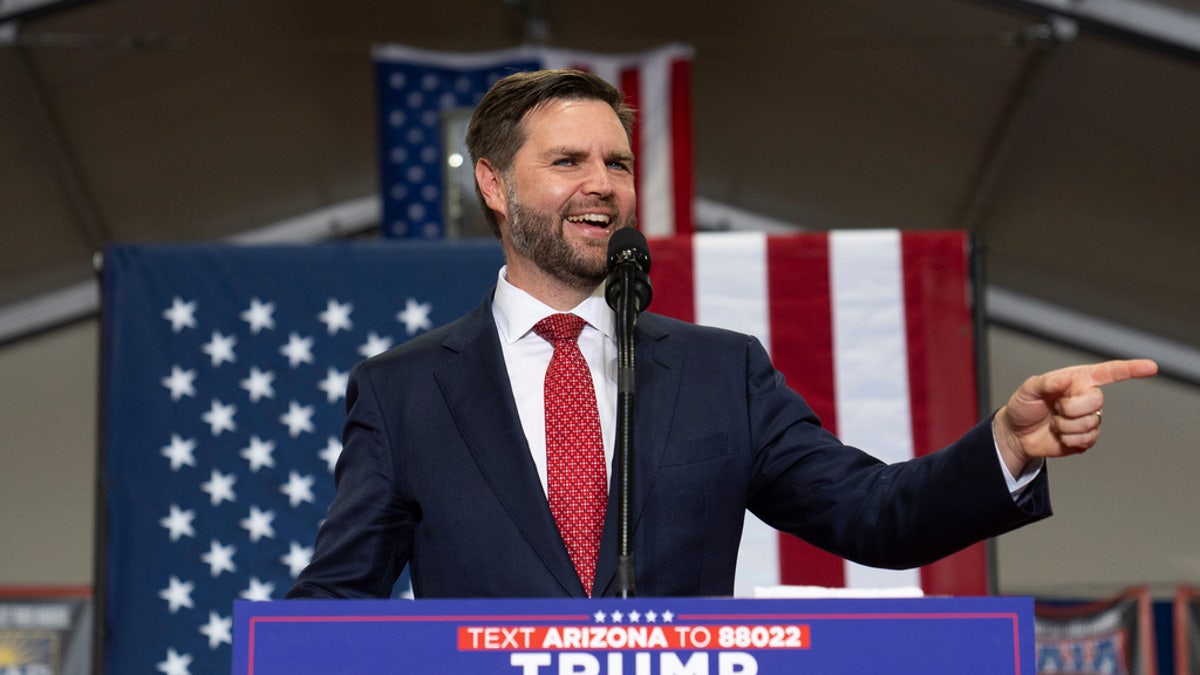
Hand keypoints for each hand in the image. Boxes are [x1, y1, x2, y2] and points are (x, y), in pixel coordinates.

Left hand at [994, 359, 1158, 475]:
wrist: (1017, 433)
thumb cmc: (1024, 406)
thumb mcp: (1029, 389)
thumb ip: (1047, 383)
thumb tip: (1066, 381)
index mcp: (1078, 380)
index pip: (1109, 372)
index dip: (1131, 369)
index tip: (1151, 367)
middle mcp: (1087, 398)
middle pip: (1097, 401)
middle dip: (1071, 408)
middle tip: (1055, 408)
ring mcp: (1089, 418)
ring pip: (1090, 423)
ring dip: (1066, 426)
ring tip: (1054, 422)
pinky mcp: (1086, 438)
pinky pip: (1087, 440)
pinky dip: (1068, 439)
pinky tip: (1059, 435)